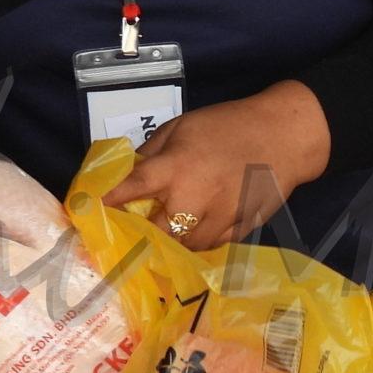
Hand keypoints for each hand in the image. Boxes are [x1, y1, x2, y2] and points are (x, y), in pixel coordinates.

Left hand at [104, 83, 330, 250]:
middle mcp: (194, 198)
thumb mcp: (182, 125)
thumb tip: (128, 173)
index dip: (106, 202)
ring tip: (164, 236)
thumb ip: (152, 151)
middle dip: (140, 235)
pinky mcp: (240, 230)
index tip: (86, 211)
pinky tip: (193, 235)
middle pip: (155, 233)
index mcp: (175, 167)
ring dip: (171, 243)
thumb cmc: (230, 125)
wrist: (285, 136)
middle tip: (129, 234)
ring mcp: (219, 218)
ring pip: (184, 247)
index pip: (131, 189)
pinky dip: (199, 244)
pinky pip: (212, 248)